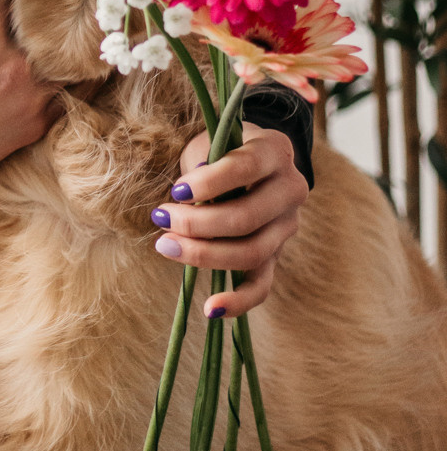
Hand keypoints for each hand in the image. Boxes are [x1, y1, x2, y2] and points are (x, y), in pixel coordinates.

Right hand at [0, 0, 61, 216]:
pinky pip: (70, 95)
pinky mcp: (36, 125)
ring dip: (60, 48)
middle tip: (40, 10)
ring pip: (66, 59)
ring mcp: (31, 97)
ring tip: (58, 40)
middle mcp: (15, 64)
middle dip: (41, 15)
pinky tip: (65, 72)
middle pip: (46, 24)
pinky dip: (70, 81)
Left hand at [149, 122, 308, 318]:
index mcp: (276, 151)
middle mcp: (290, 190)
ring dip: (203, 254)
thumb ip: (203, 163)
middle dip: (197, 223)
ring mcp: (286, 226)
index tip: (176, 190)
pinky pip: (261, 285)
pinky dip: (238, 301)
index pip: (246, 168)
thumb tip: (186, 198)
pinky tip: (211, 309)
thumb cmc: (220, 148)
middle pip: (247, 218)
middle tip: (160, 217)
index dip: (209, 182)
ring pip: (251, 252)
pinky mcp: (275, 254)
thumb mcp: (211, 141)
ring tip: (165, 245)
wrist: (248, 159)